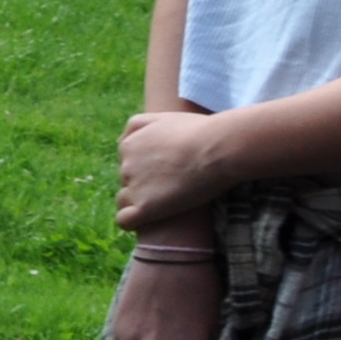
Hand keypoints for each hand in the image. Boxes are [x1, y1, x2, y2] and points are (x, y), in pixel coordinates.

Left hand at [114, 109, 227, 233]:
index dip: (147, 169)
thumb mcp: (162, 117)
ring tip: (166, 203)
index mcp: (128, 145)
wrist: (218, 148)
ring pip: (124, 201)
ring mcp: (134, 187)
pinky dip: (135, 222)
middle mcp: (125, 166)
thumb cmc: (200, 131)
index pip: (128, 163)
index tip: (168, 172)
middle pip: (127, 181)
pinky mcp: (144, 207)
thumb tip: (121, 142)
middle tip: (173, 187)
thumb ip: (138, 126)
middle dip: (144, 184)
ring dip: (139, 203)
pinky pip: (125, 221)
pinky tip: (151, 220)